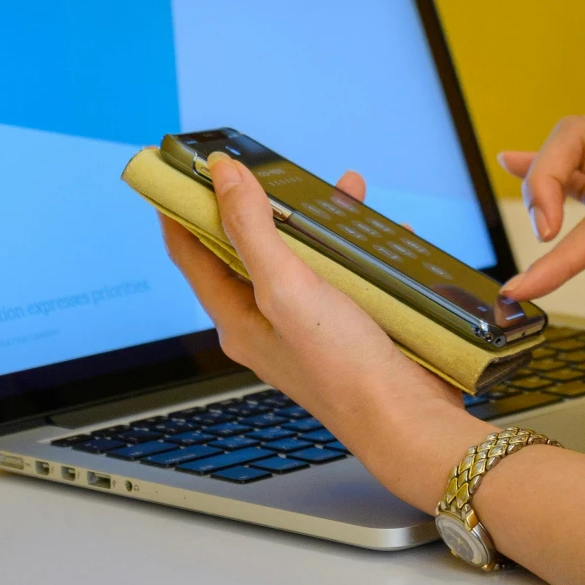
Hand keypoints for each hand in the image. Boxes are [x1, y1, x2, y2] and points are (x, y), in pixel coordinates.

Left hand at [158, 155, 470, 512]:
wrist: (406, 417)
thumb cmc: (343, 368)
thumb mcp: (287, 287)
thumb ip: (252, 229)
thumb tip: (223, 177)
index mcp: (237, 318)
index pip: (191, 253)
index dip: (180, 207)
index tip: (178, 167)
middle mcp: (267, 320)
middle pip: (249, 247)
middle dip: (261, 202)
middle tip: (268, 167)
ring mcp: (307, 323)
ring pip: (303, 254)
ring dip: (320, 220)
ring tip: (344, 192)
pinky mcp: (346, 324)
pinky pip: (344, 271)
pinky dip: (359, 246)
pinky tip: (382, 236)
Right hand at [498, 118, 584, 435]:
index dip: (559, 191)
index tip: (545, 241)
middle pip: (580, 141)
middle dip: (544, 174)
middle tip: (538, 229)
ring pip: (576, 164)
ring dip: (540, 182)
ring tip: (529, 216)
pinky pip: (578, 199)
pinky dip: (545, 189)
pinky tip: (515, 165)